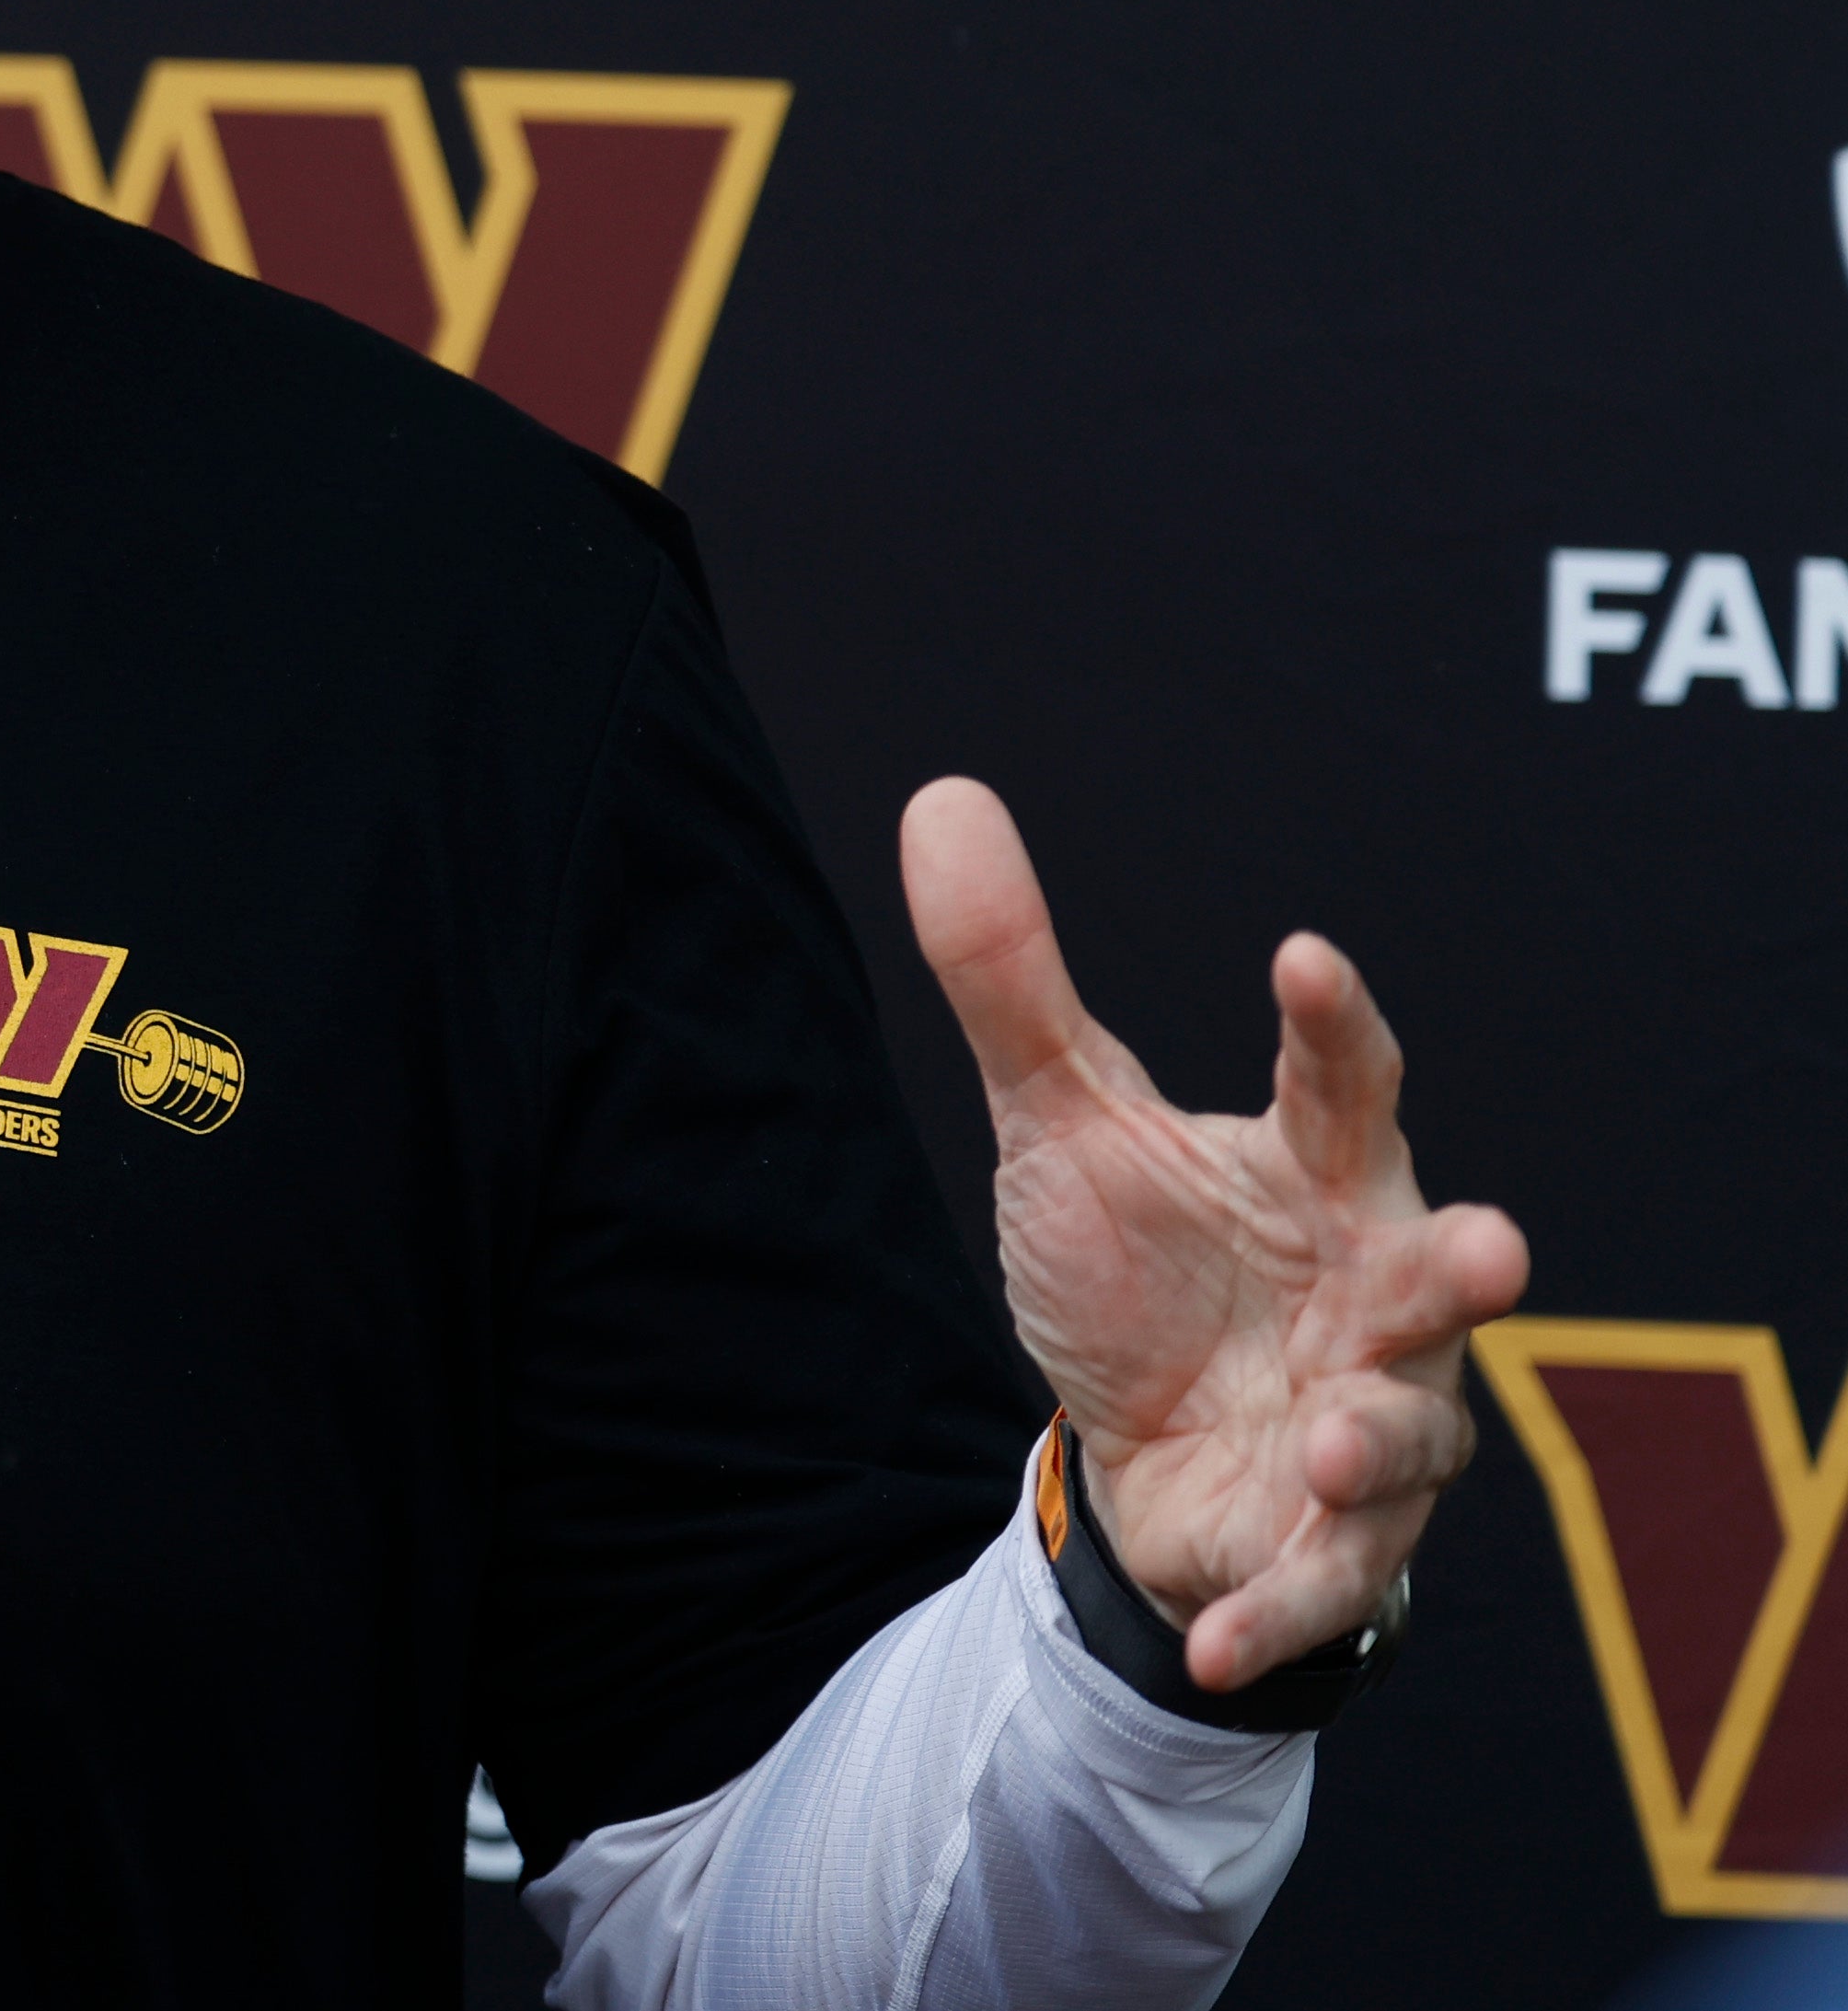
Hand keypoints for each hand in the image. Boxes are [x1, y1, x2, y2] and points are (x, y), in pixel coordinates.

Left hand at [903, 778, 1527, 1690]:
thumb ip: (1015, 981)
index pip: (1345, 1086)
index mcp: (1321, 1179)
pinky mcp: (1321, 1541)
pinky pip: (1320, 1583)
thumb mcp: (1059, 1123)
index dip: (1332, 1024)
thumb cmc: (1135, 1265)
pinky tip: (1218, 1637)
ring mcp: (1367, 1424)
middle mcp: (1372, 1298)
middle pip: (1439, 1274)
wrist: (1130, 1448)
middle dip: (1471, 1268)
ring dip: (1384, 1442)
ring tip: (1336, 1434)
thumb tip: (941, 800)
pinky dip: (1276, 1610)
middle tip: (1495, 1246)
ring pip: (1411, 1437)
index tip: (1303, 957)